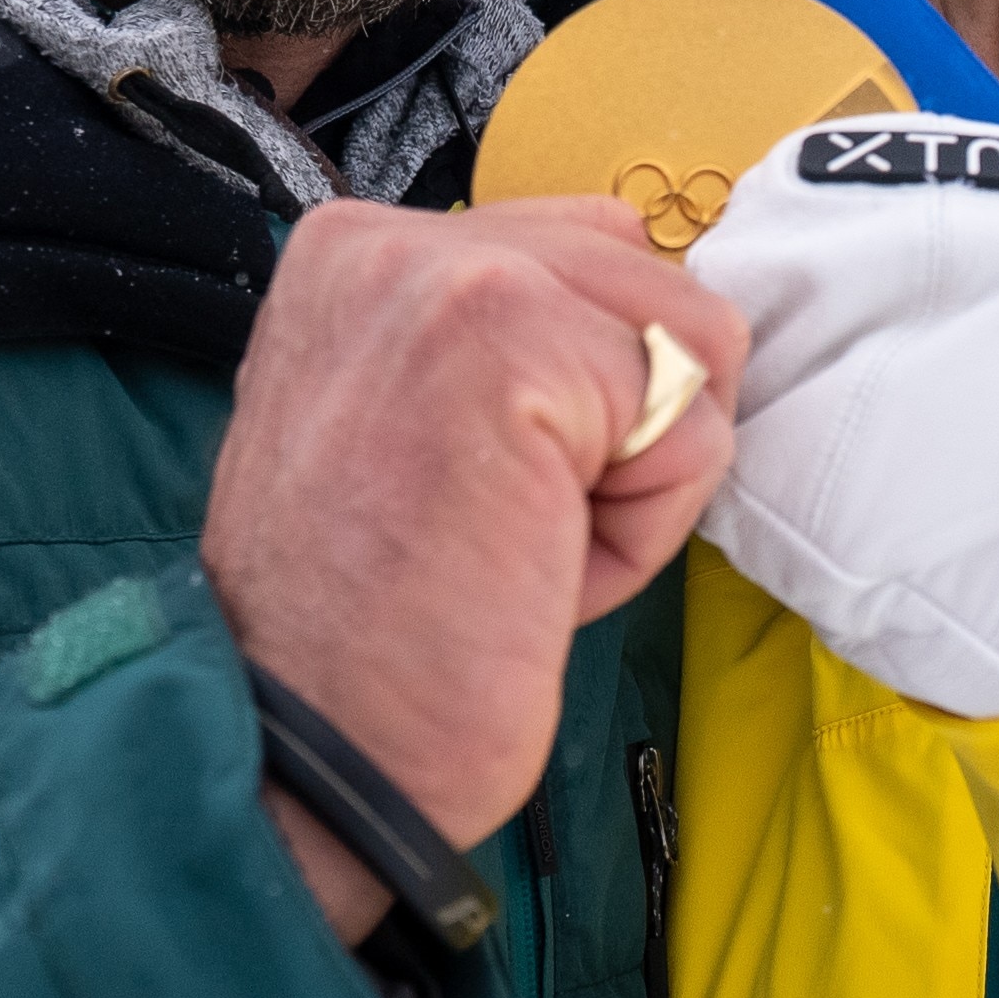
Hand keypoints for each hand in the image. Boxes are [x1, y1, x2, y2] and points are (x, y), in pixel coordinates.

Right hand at [201, 197, 742, 938]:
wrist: (306, 755)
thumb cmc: (371, 634)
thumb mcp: (414, 431)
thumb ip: (507, 344)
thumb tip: (660, 327)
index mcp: (359, 254)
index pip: (589, 250)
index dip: (588, 396)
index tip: (477, 488)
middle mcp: (392, 242)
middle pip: (656, 288)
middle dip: (626, 429)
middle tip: (499, 532)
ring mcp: (452, 279)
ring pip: (690, 349)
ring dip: (639, 479)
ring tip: (514, 546)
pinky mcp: (518, 346)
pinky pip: (692, 427)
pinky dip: (643, 530)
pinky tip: (530, 570)